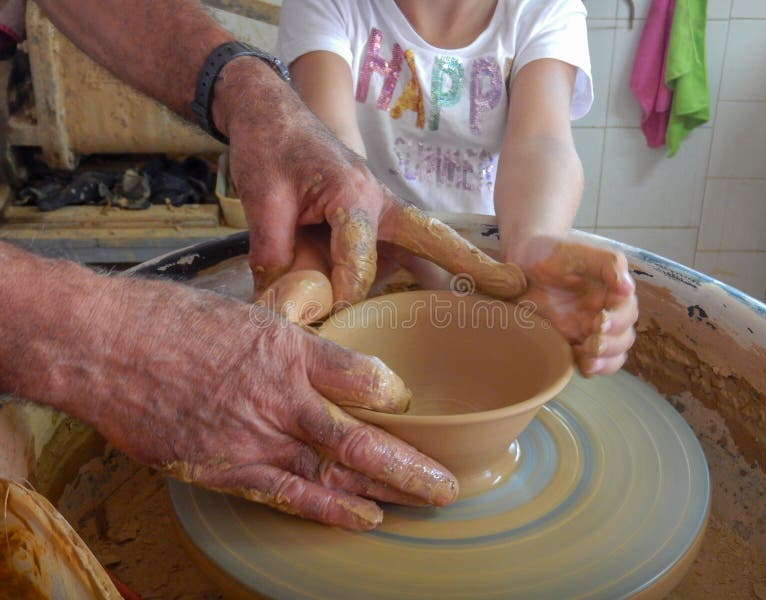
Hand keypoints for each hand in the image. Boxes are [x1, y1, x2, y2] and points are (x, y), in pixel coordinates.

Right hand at [89, 279, 458, 530]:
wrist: (103, 345)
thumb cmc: (170, 320)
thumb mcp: (243, 310)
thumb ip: (288, 331)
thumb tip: (318, 334)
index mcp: (288, 347)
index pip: (364, 376)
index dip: (394, 395)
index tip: (409, 406)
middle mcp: (279, 395)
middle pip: (360, 437)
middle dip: (410, 464)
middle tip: (448, 482)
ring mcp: (252, 435)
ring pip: (333, 471)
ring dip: (383, 491)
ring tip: (424, 503)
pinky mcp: (224, 466)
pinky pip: (287, 493)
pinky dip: (328, 508)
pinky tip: (362, 517)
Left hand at [212, 58, 525, 304]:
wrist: (270, 113)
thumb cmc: (270, 146)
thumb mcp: (262, 198)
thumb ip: (274, 251)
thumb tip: (283, 304)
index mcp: (353, 194)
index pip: (357, 261)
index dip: (338, 294)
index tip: (321, 314)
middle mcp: (378, 203)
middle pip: (428, 240)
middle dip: (468, 264)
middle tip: (512, 286)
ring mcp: (380, 211)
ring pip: (421, 246)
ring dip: (449, 271)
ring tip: (497, 294)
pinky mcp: (374, 219)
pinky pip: (408, 247)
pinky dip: (429, 268)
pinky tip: (445, 295)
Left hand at [507, 235, 637, 375]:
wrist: (520, 263)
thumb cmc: (553, 253)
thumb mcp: (580, 252)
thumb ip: (608, 265)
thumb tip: (628, 289)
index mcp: (612, 293)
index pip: (627, 312)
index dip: (618, 321)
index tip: (599, 321)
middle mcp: (604, 313)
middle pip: (624, 338)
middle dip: (612, 345)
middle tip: (592, 343)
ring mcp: (587, 331)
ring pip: (612, 355)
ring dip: (605, 361)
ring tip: (587, 360)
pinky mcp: (570, 343)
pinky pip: (589, 363)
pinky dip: (590, 368)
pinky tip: (579, 365)